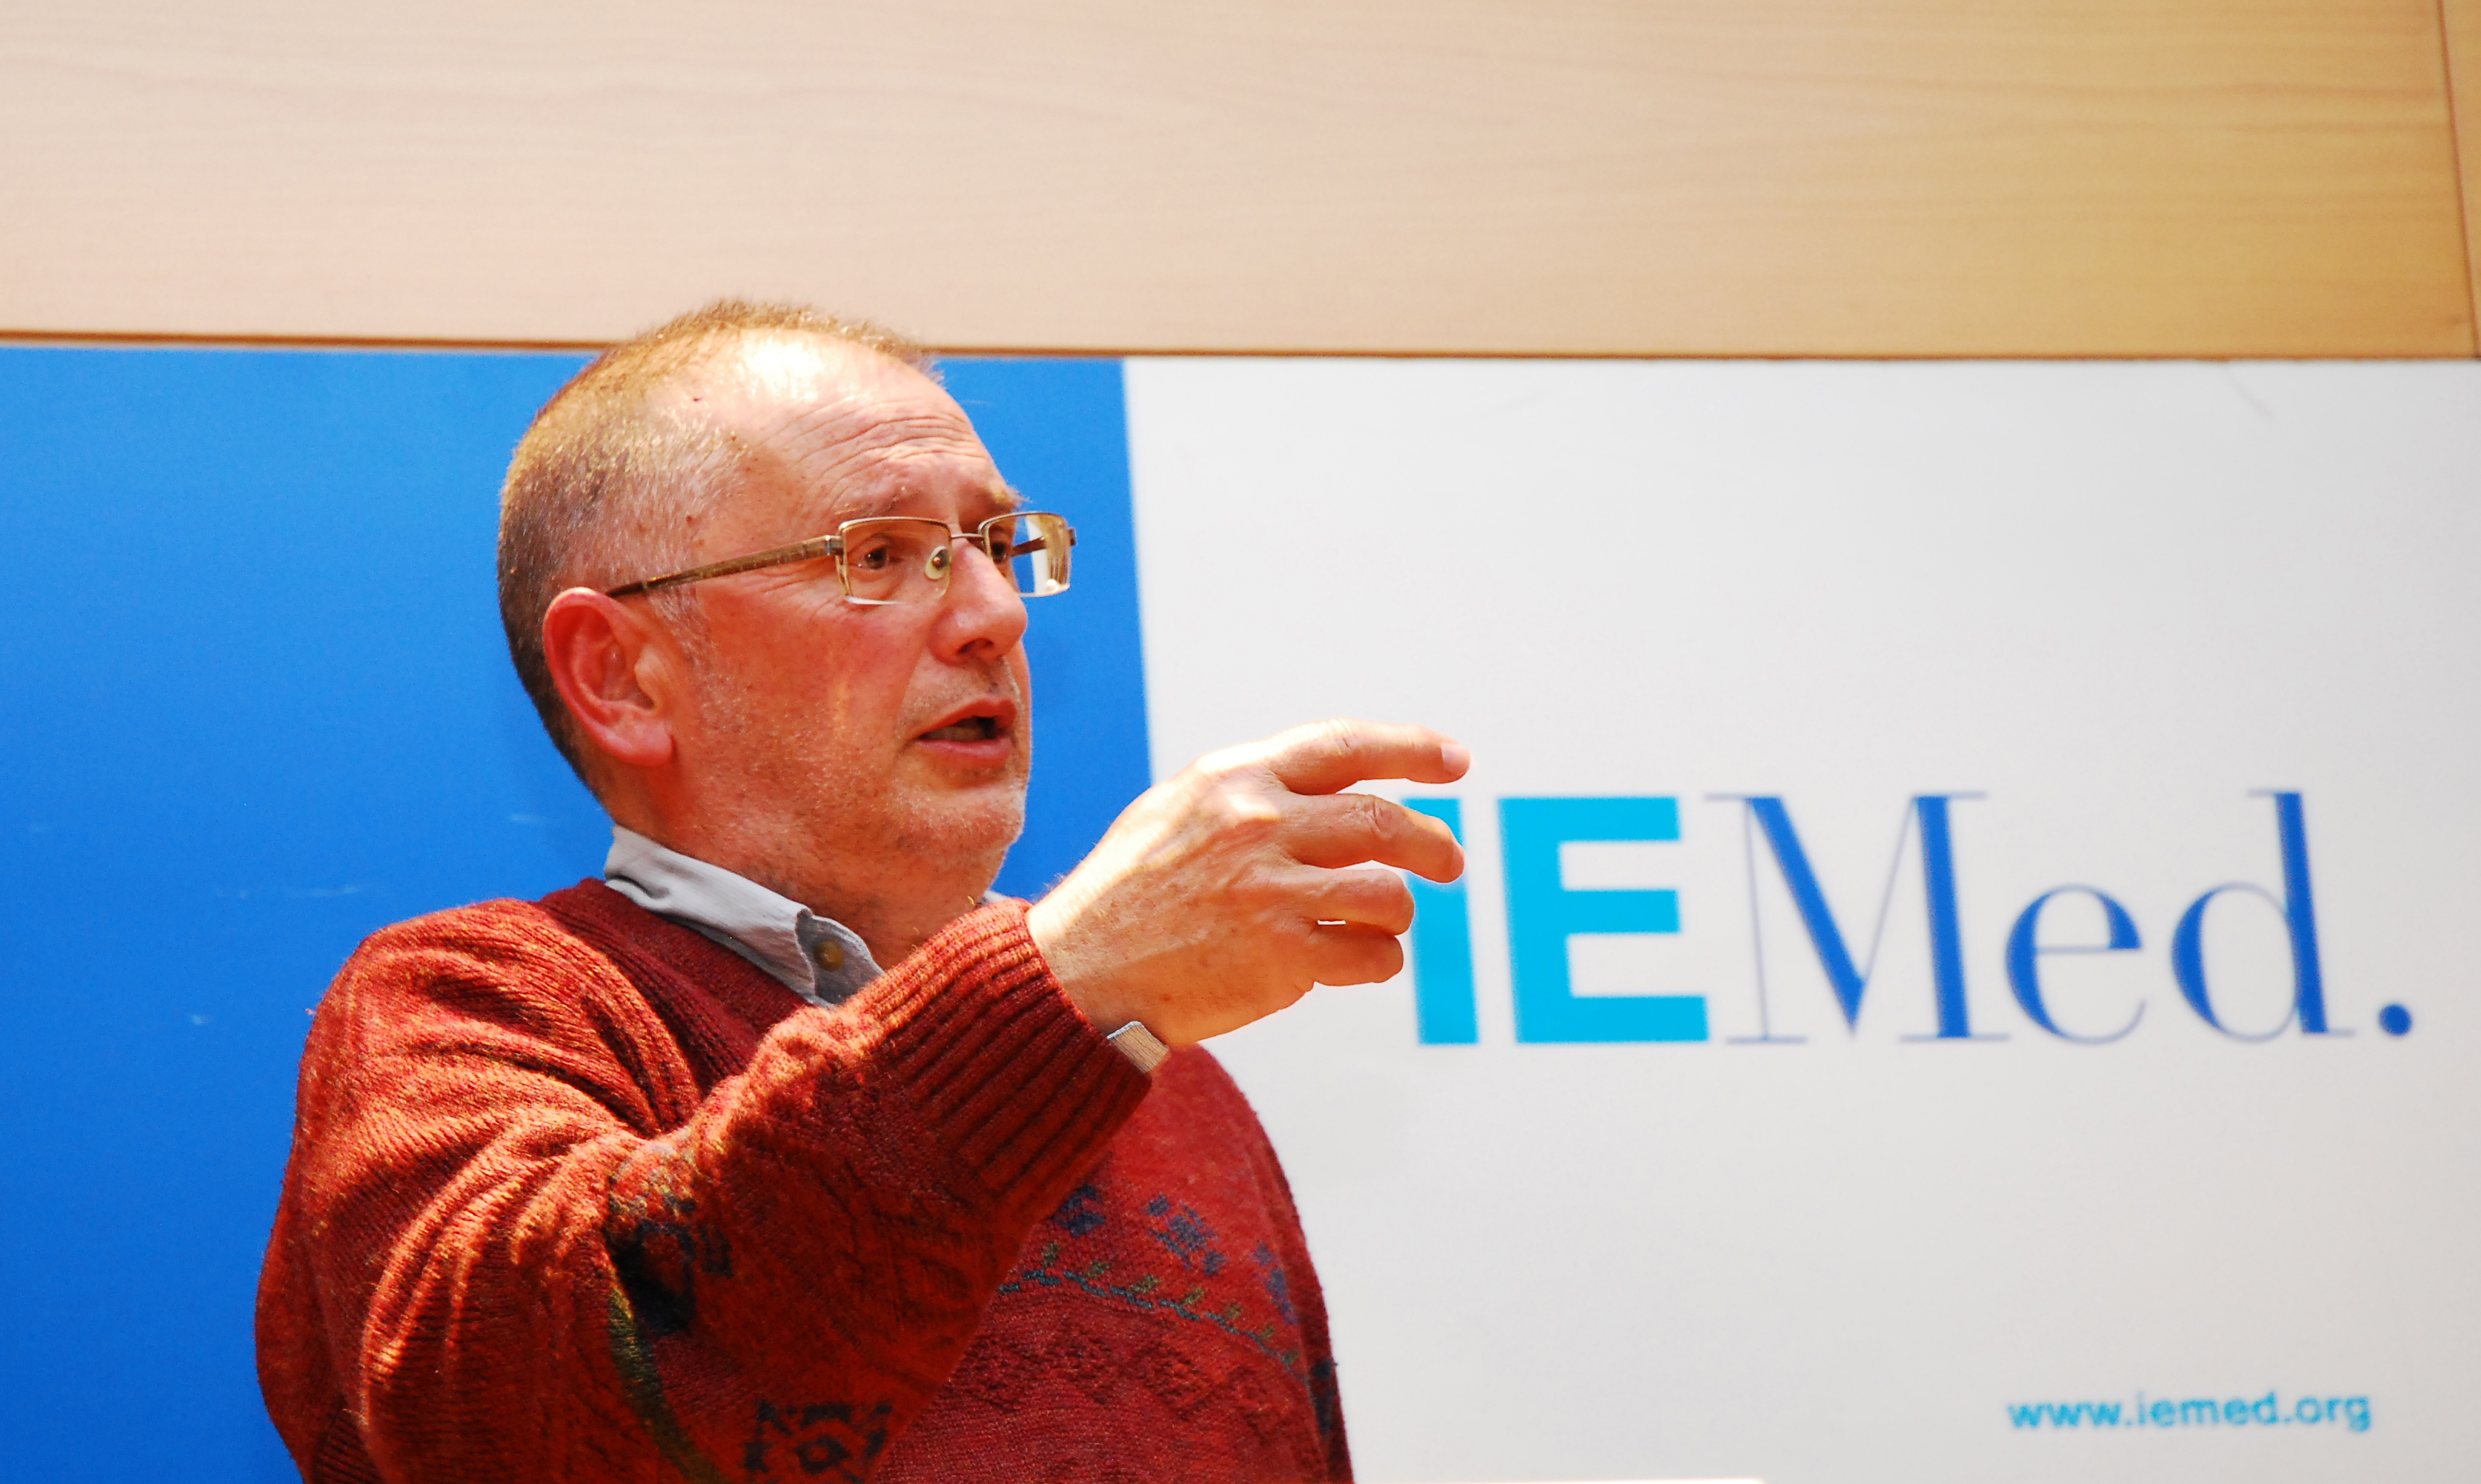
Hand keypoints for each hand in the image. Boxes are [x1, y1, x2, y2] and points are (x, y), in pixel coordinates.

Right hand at [1026, 719, 1469, 1045]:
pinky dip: (1377, 961)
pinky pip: (1374, 955)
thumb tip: (1331, 790)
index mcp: (1234, 778)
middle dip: (1433, 844)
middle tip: (1449, 861)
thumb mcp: (1177, 811)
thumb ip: (1250, 794)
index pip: (1344, 745)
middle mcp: (1257, 824)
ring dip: (1397, 913)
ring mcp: (1270, 891)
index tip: (1455, 761)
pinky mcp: (1282, 956)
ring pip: (1389, 893)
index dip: (1412, 749)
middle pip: (1384, 821)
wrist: (1079, 973)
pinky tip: (1354, 962)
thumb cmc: (1128, 896)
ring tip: (1380, 924)